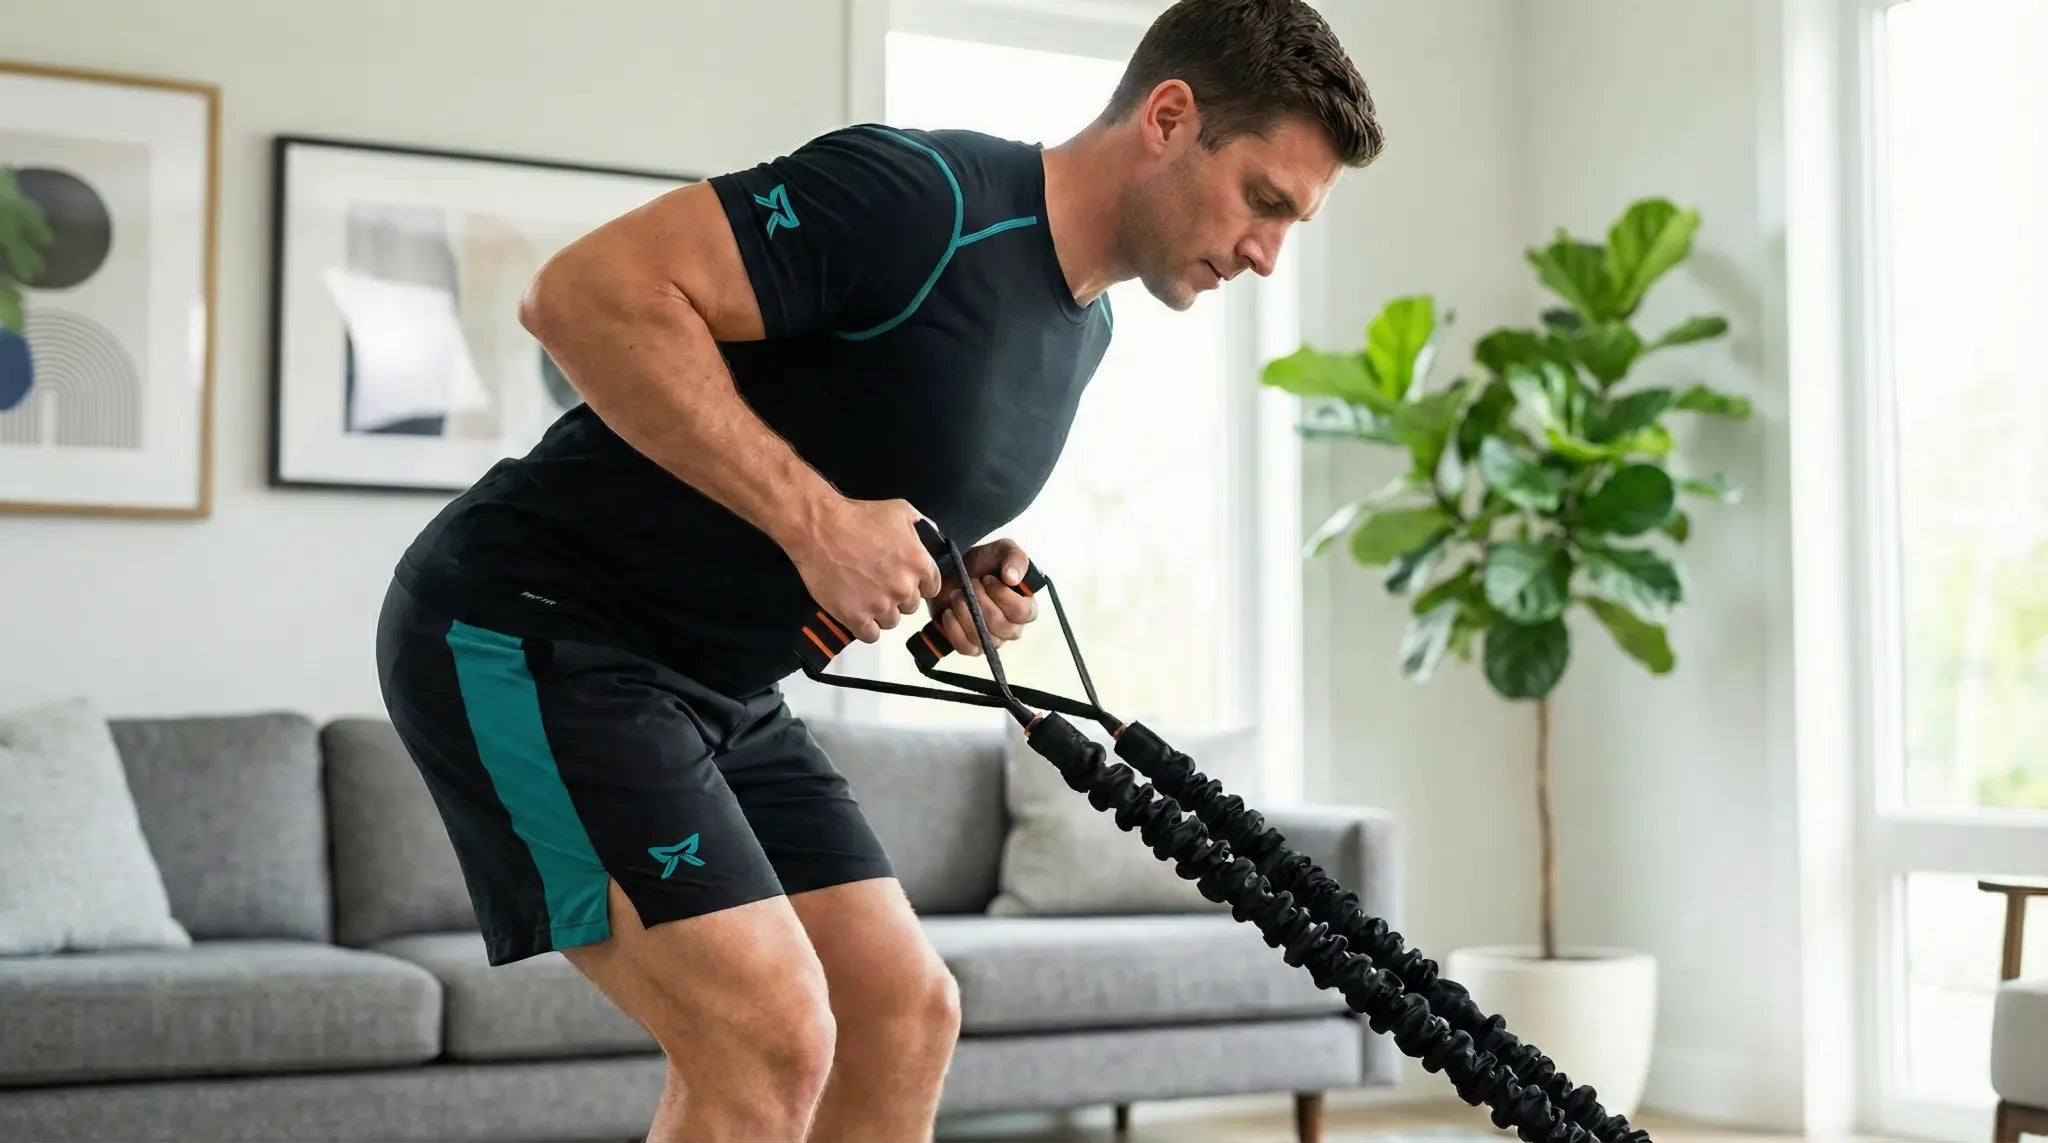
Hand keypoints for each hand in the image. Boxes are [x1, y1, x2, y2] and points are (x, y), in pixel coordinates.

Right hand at [785, 498, 940, 643]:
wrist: (819, 528)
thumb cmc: (858, 516)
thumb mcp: (900, 510)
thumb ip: (923, 527)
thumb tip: (931, 540)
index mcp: (918, 563)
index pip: (931, 588)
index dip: (917, 584)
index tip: (903, 579)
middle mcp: (903, 587)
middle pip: (910, 606)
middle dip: (897, 596)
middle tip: (879, 583)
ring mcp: (879, 605)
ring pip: (891, 621)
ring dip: (881, 612)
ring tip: (865, 595)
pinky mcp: (855, 617)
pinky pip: (871, 635)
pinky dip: (865, 627)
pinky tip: (858, 613)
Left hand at [928, 538, 1036, 655]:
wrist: (954, 571)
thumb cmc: (984, 564)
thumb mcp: (1003, 551)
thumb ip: (1014, 558)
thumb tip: (1012, 578)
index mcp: (1026, 607)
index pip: (1022, 612)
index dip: (1003, 596)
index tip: (986, 579)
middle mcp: (1012, 628)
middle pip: (1000, 625)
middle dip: (980, 601)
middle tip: (969, 584)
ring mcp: (992, 640)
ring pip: (982, 637)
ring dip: (965, 613)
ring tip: (956, 594)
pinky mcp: (972, 646)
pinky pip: (966, 647)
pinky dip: (954, 629)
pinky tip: (948, 612)